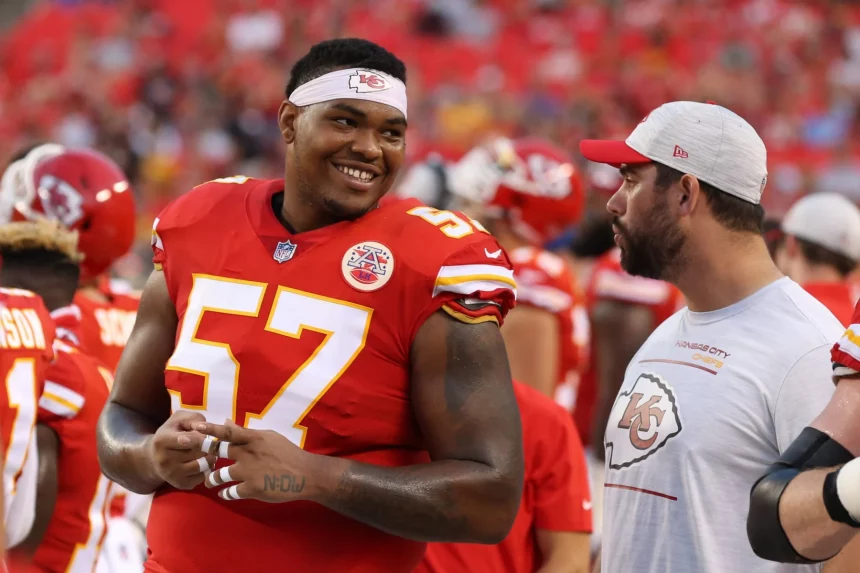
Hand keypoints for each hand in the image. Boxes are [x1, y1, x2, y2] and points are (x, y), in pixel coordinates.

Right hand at [147, 410, 215, 490]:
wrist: (155, 456)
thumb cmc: (172, 433)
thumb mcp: (179, 419)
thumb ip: (193, 419)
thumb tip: (203, 428)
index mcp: (162, 440)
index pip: (187, 440)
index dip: (201, 438)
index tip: (208, 437)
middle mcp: (164, 460)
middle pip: (198, 452)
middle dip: (208, 446)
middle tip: (209, 443)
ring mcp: (171, 474)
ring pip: (202, 465)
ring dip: (210, 458)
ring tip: (207, 452)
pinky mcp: (179, 484)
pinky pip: (202, 477)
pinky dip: (206, 469)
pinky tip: (202, 462)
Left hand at [194, 419, 324, 502]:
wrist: (304, 475)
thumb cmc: (288, 453)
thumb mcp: (269, 437)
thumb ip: (246, 432)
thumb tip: (226, 421)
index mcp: (254, 439)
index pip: (228, 432)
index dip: (211, 429)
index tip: (197, 427)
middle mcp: (248, 454)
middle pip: (219, 452)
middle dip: (206, 456)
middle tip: (200, 459)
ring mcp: (249, 472)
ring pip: (220, 475)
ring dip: (212, 479)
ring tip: (210, 481)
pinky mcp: (252, 489)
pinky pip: (231, 492)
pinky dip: (226, 493)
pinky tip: (224, 494)